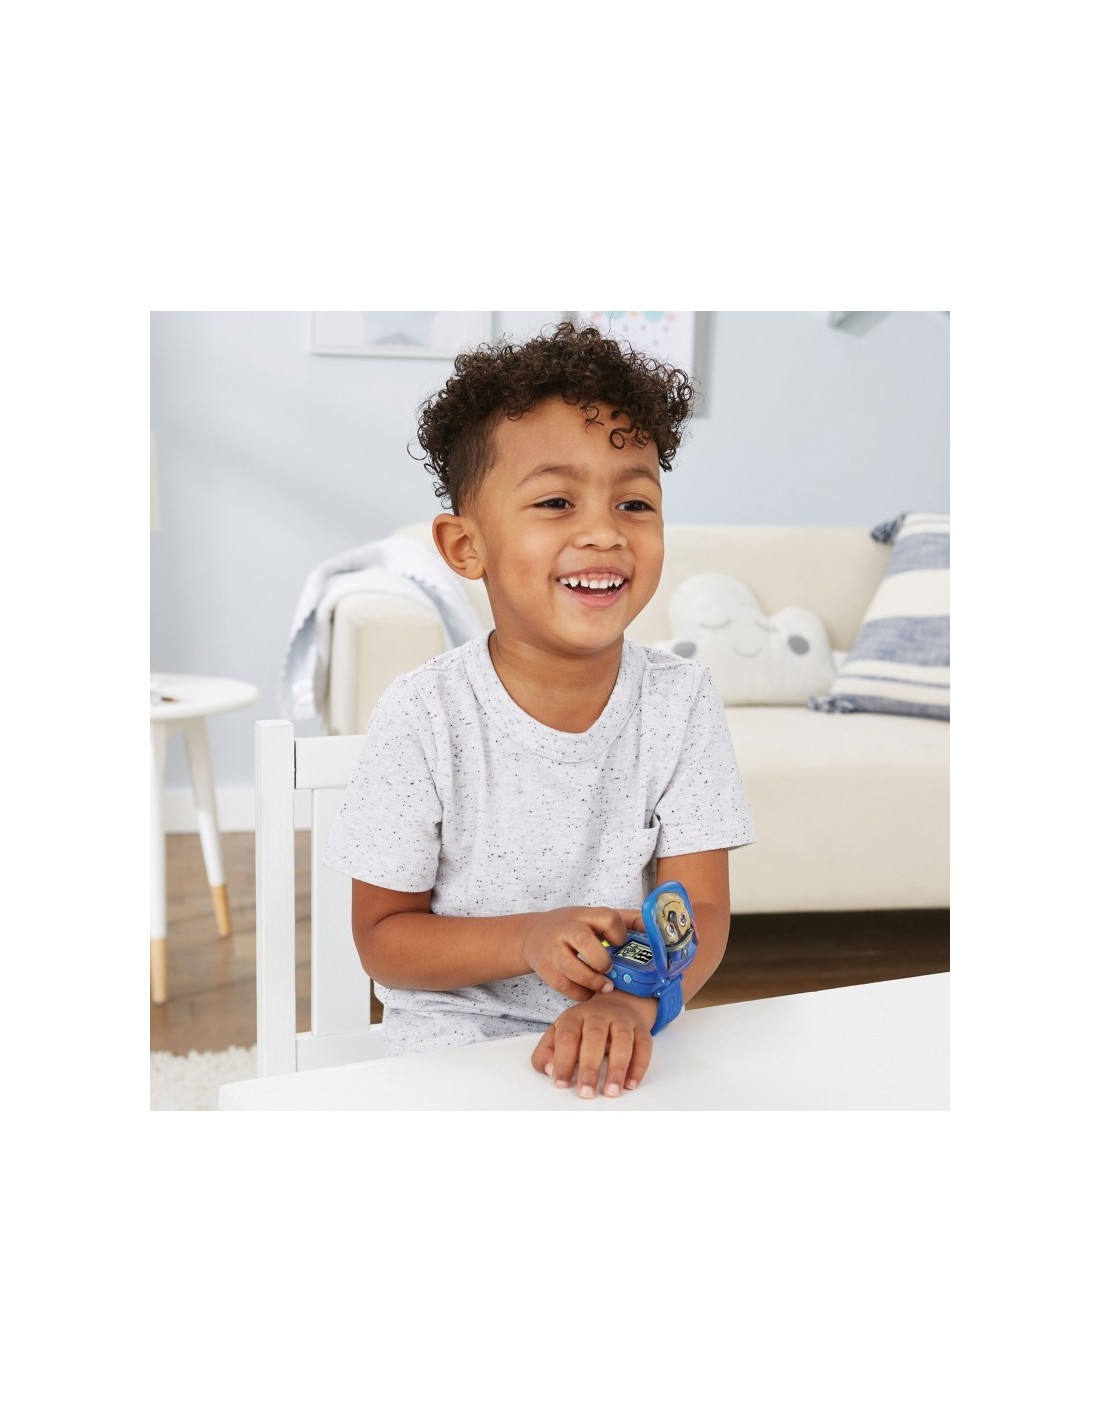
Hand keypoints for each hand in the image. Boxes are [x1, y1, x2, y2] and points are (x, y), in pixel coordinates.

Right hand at [521, 907, 644, 1001]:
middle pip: (585, 942)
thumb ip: (626, 921)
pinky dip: (580, 992)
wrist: (533, 935)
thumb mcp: (594, 917)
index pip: (607, 918)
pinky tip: (589, 992)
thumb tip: (659, 930)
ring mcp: (553, 949)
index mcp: (584, 914)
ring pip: (572, 968)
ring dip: (593, 981)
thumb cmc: (574, 927)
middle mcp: (566, 929)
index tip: (620, 944)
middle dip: (602, 961)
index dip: (619, 934)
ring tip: (606, 987)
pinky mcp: (544, 968)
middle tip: (609, 969)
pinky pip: (563, 985)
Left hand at [530, 991, 658, 1097]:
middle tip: (586, 1092)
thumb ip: (547, 1051)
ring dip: (617, 1068)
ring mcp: (622, 1020)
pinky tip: (631, 1084)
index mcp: (574, 1016)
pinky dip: (639, 1066)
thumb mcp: (559, 1033)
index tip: (561, 1084)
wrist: (616, 1004)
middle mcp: (599, 1015)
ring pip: (622, 1040)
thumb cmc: (583, 1027)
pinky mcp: (641, 1028)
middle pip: (595, 1037)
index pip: (567, 1036)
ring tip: (612, 1091)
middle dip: (590, 1067)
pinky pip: (643, 1045)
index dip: (563, 1060)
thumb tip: (549, 1070)